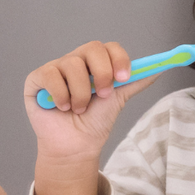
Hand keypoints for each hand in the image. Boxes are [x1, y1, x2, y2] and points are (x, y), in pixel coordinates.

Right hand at [24, 41, 157, 194]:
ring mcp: (55, 68)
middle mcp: (75, 61)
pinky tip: (62, 107)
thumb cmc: (94, 122)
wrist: (76, 147)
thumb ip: (135, 82)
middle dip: (102, 73)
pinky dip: (61, 94)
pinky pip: (50, 75)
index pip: (109, 47)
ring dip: (81, 93)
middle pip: (92, 48)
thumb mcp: (118, 100)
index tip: (124, 78)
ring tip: (79, 109)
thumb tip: (158, 69)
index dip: (118, 59)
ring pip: (72, 64)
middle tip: (102, 95)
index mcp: (95, 64)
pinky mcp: (37, 79)